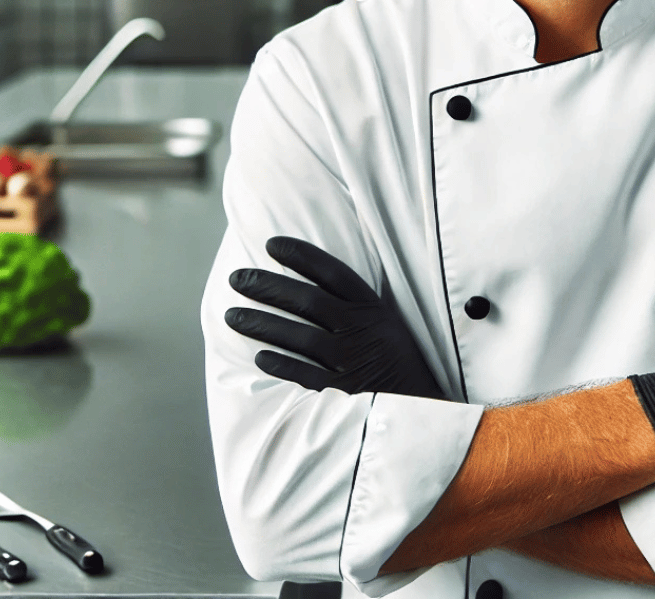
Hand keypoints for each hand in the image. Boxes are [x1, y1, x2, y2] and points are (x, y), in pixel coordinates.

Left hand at [225, 236, 444, 398]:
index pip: (333, 273)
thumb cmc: (395, 360)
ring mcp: (350, 362)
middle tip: (237, 278)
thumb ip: (354, 305)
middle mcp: (360, 331)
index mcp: (372, 308)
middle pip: (308, 301)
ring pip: (299, 337)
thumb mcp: (385, 322)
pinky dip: (281, 365)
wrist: (422, 409)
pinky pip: (305, 376)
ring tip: (233, 315)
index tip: (271, 244)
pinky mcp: (342, 393)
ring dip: (262, 324)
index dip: (301, 256)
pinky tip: (259, 357)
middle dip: (268, 286)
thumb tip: (310, 281)